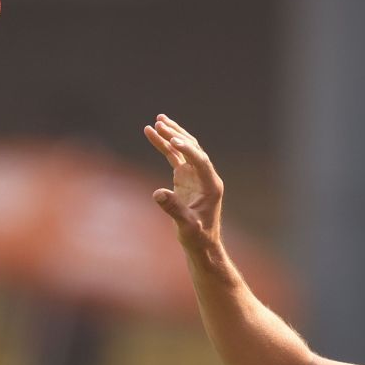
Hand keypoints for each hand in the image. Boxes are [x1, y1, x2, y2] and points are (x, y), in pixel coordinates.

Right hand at [144, 114, 224, 253]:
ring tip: (156, 121)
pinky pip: (174, 157)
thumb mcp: (187, 225)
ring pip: (183, 149)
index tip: (172, 141)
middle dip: (176, 135)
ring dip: (170, 134)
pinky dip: (164, 145)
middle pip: (192, 148)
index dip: (187, 150)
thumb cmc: (198, 237)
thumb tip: (157, 193)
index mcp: (211, 185)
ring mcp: (194, 175)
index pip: (201, 160)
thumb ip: (173, 209)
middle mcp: (205, 175)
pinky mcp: (184, 177)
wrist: (201, 243)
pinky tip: (152, 134)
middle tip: (160, 122)